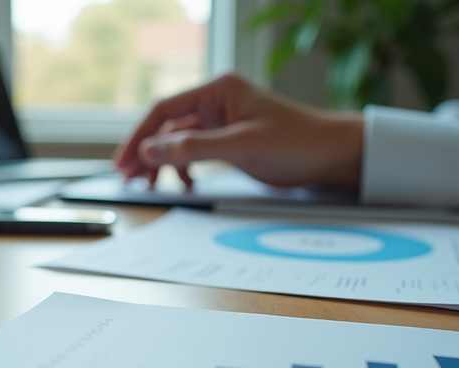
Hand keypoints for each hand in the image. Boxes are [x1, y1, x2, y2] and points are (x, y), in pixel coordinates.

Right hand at [113, 74, 363, 189]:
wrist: (334, 155)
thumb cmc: (297, 142)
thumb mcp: (241, 146)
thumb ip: (193, 148)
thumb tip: (150, 150)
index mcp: (218, 91)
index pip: (164, 110)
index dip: (139, 136)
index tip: (124, 161)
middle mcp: (216, 103)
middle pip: (166, 127)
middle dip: (146, 152)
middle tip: (129, 178)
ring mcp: (222, 123)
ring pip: (178, 142)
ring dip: (161, 162)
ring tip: (149, 185)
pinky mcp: (230, 142)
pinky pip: (194, 153)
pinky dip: (183, 168)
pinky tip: (181, 183)